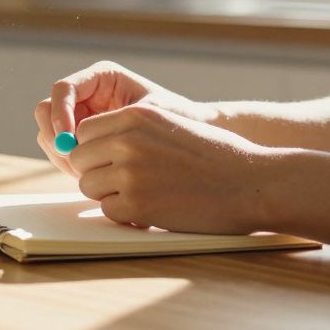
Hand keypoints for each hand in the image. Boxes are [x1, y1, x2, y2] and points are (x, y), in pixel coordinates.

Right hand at [34, 60, 217, 175]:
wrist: (190, 136)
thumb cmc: (177, 118)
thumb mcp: (152, 116)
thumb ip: (116, 125)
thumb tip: (76, 140)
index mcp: (101, 77)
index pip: (63, 89)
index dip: (59, 114)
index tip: (68, 140)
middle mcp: (85, 94)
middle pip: (46, 110)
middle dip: (55, 137)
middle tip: (73, 162)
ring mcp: (80, 117)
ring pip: (48, 134)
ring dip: (61, 155)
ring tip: (88, 173)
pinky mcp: (80, 140)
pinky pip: (60, 152)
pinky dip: (68, 165)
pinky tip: (92, 176)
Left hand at [70, 104, 277, 233]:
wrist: (250, 183)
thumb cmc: (212, 155)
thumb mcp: (167, 125)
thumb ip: (127, 131)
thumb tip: (80, 145)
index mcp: (135, 115)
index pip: (84, 132)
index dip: (94, 149)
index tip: (112, 160)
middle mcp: (127, 140)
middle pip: (79, 159)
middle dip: (96, 172)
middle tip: (125, 181)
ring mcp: (130, 173)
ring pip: (88, 186)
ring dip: (108, 194)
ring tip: (142, 193)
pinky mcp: (137, 204)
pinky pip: (107, 210)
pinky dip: (124, 214)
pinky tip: (152, 208)